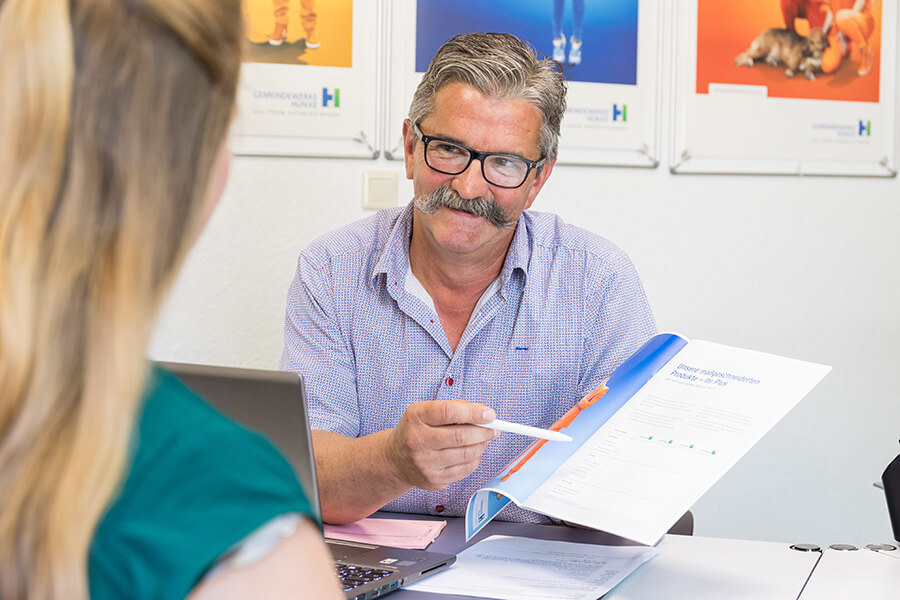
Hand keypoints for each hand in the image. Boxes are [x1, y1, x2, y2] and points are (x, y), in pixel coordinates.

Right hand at [384, 399, 498, 490]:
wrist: (395, 459)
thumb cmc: (416, 430)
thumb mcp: (426, 411)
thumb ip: (454, 408)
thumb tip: (484, 415)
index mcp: (416, 416)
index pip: (449, 412)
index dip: (474, 413)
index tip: (490, 414)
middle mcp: (417, 440)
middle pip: (460, 436)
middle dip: (484, 432)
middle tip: (494, 429)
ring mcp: (424, 462)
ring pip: (466, 455)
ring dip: (481, 446)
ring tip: (483, 440)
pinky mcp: (433, 479)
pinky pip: (464, 470)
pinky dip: (474, 460)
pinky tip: (472, 453)